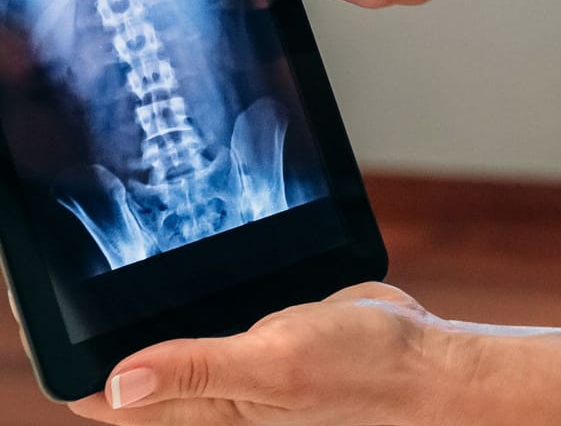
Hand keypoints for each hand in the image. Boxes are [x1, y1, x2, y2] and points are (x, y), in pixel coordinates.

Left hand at [68, 283, 447, 425]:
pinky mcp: (264, 327)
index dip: (68, 351)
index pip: (101, 390)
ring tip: (131, 242)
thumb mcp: (274, 364)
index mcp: (197, 406)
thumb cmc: (360, 376)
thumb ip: (198, 367)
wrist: (426, 359)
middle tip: (81, 256)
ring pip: (171, 325)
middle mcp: (209, 385)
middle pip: (127, 354)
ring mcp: (237, 357)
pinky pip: (217, 305)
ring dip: (151, 295)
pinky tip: (204, 248)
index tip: (46, 299)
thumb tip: (114, 382)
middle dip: (101, 314)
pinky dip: (202, 280)